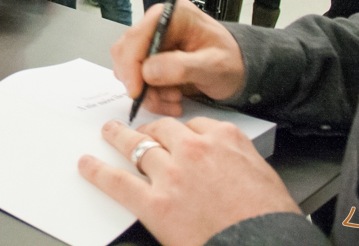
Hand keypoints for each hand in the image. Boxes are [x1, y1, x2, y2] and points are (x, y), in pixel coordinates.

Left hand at [79, 118, 298, 245]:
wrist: (264, 245)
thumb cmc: (270, 220)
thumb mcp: (263, 177)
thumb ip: (237, 163)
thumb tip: (225, 167)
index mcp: (225, 140)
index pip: (195, 125)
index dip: (181, 132)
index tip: (175, 135)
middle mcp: (194, 149)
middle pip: (163, 130)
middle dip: (149, 130)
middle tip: (139, 130)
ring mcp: (171, 174)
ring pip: (137, 146)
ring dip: (119, 137)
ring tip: (109, 132)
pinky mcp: (155, 202)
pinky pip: (118, 182)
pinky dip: (98, 172)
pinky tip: (87, 166)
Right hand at [111, 0, 245, 116]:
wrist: (236, 71)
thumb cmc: (231, 62)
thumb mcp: (214, 65)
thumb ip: (182, 66)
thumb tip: (147, 71)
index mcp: (170, 15)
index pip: (137, 36)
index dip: (131, 64)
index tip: (136, 90)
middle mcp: (156, 25)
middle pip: (126, 53)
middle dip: (141, 82)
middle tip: (165, 99)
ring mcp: (151, 43)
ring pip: (128, 70)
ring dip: (148, 92)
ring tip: (175, 99)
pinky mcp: (149, 60)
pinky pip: (136, 81)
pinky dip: (151, 96)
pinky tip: (171, 99)